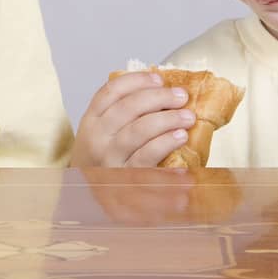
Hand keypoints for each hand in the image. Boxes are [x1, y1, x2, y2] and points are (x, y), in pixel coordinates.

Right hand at [70, 71, 195, 167]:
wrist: (90, 200)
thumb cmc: (104, 163)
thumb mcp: (102, 136)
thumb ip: (122, 115)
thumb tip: (161, 90)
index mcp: (90, 121)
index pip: (110, 91)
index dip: (136, 80)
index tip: (158, 78)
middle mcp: (96, 139)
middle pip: (127, 108)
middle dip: (158, 97)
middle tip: (181, 96)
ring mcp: (109, 160)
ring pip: (138, 131)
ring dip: (166, 119)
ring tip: (187, 117)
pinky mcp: (125, 179)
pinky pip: (148, 157)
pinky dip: (166, 144)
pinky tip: (180, 138)